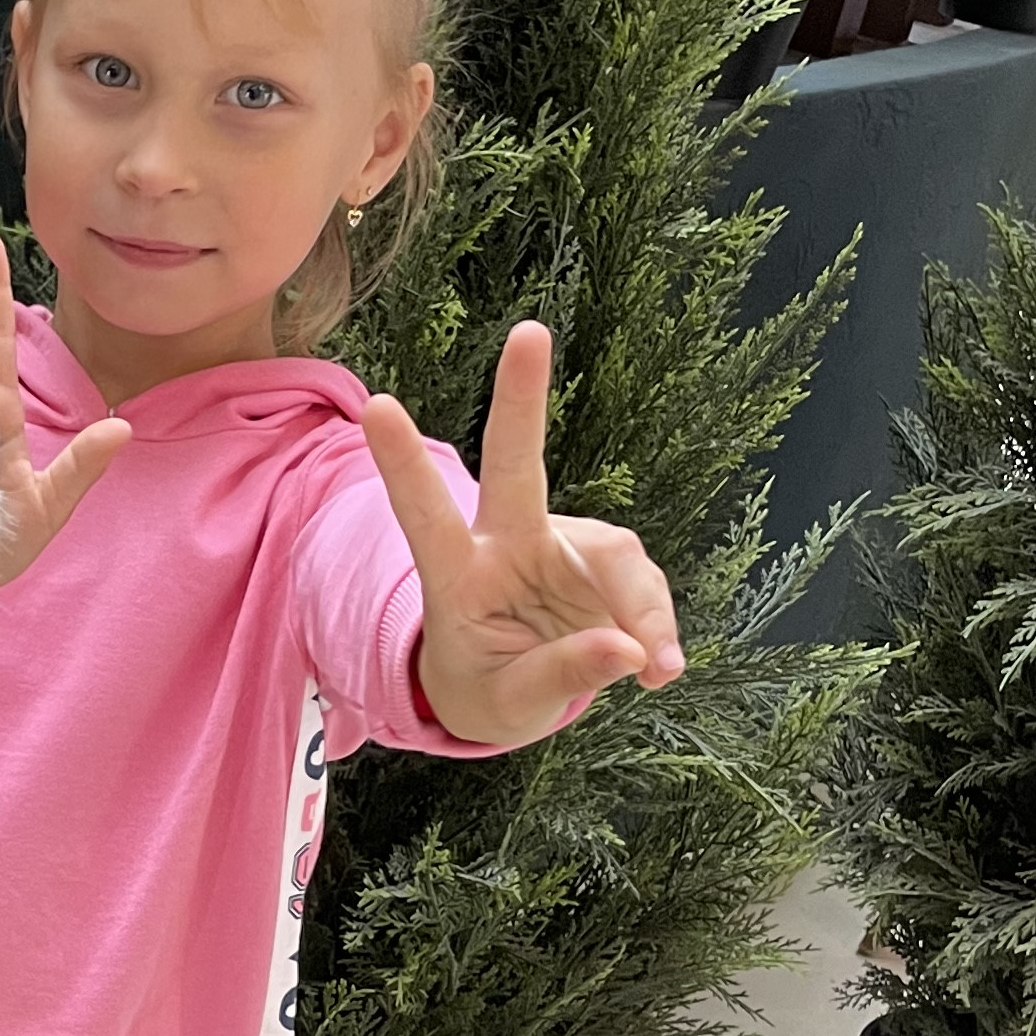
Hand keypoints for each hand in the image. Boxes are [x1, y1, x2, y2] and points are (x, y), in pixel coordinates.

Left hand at [362, 322, 683, 747]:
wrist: (517, 688)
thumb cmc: (492, 689)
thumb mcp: (510, 704)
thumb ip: (561, 675)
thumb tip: (633, 651)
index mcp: (458, 576)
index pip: (425, 517)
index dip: (404, 466)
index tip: (377, 406)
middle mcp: (507, 542)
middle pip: (514, 461)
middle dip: (521, 397)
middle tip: (528, 332)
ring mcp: (562, 542)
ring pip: (618, 558)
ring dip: (644, 614)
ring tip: (654, 673)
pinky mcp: (608, 557)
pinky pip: (646, 590)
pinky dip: (658, 630)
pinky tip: (655, 669)